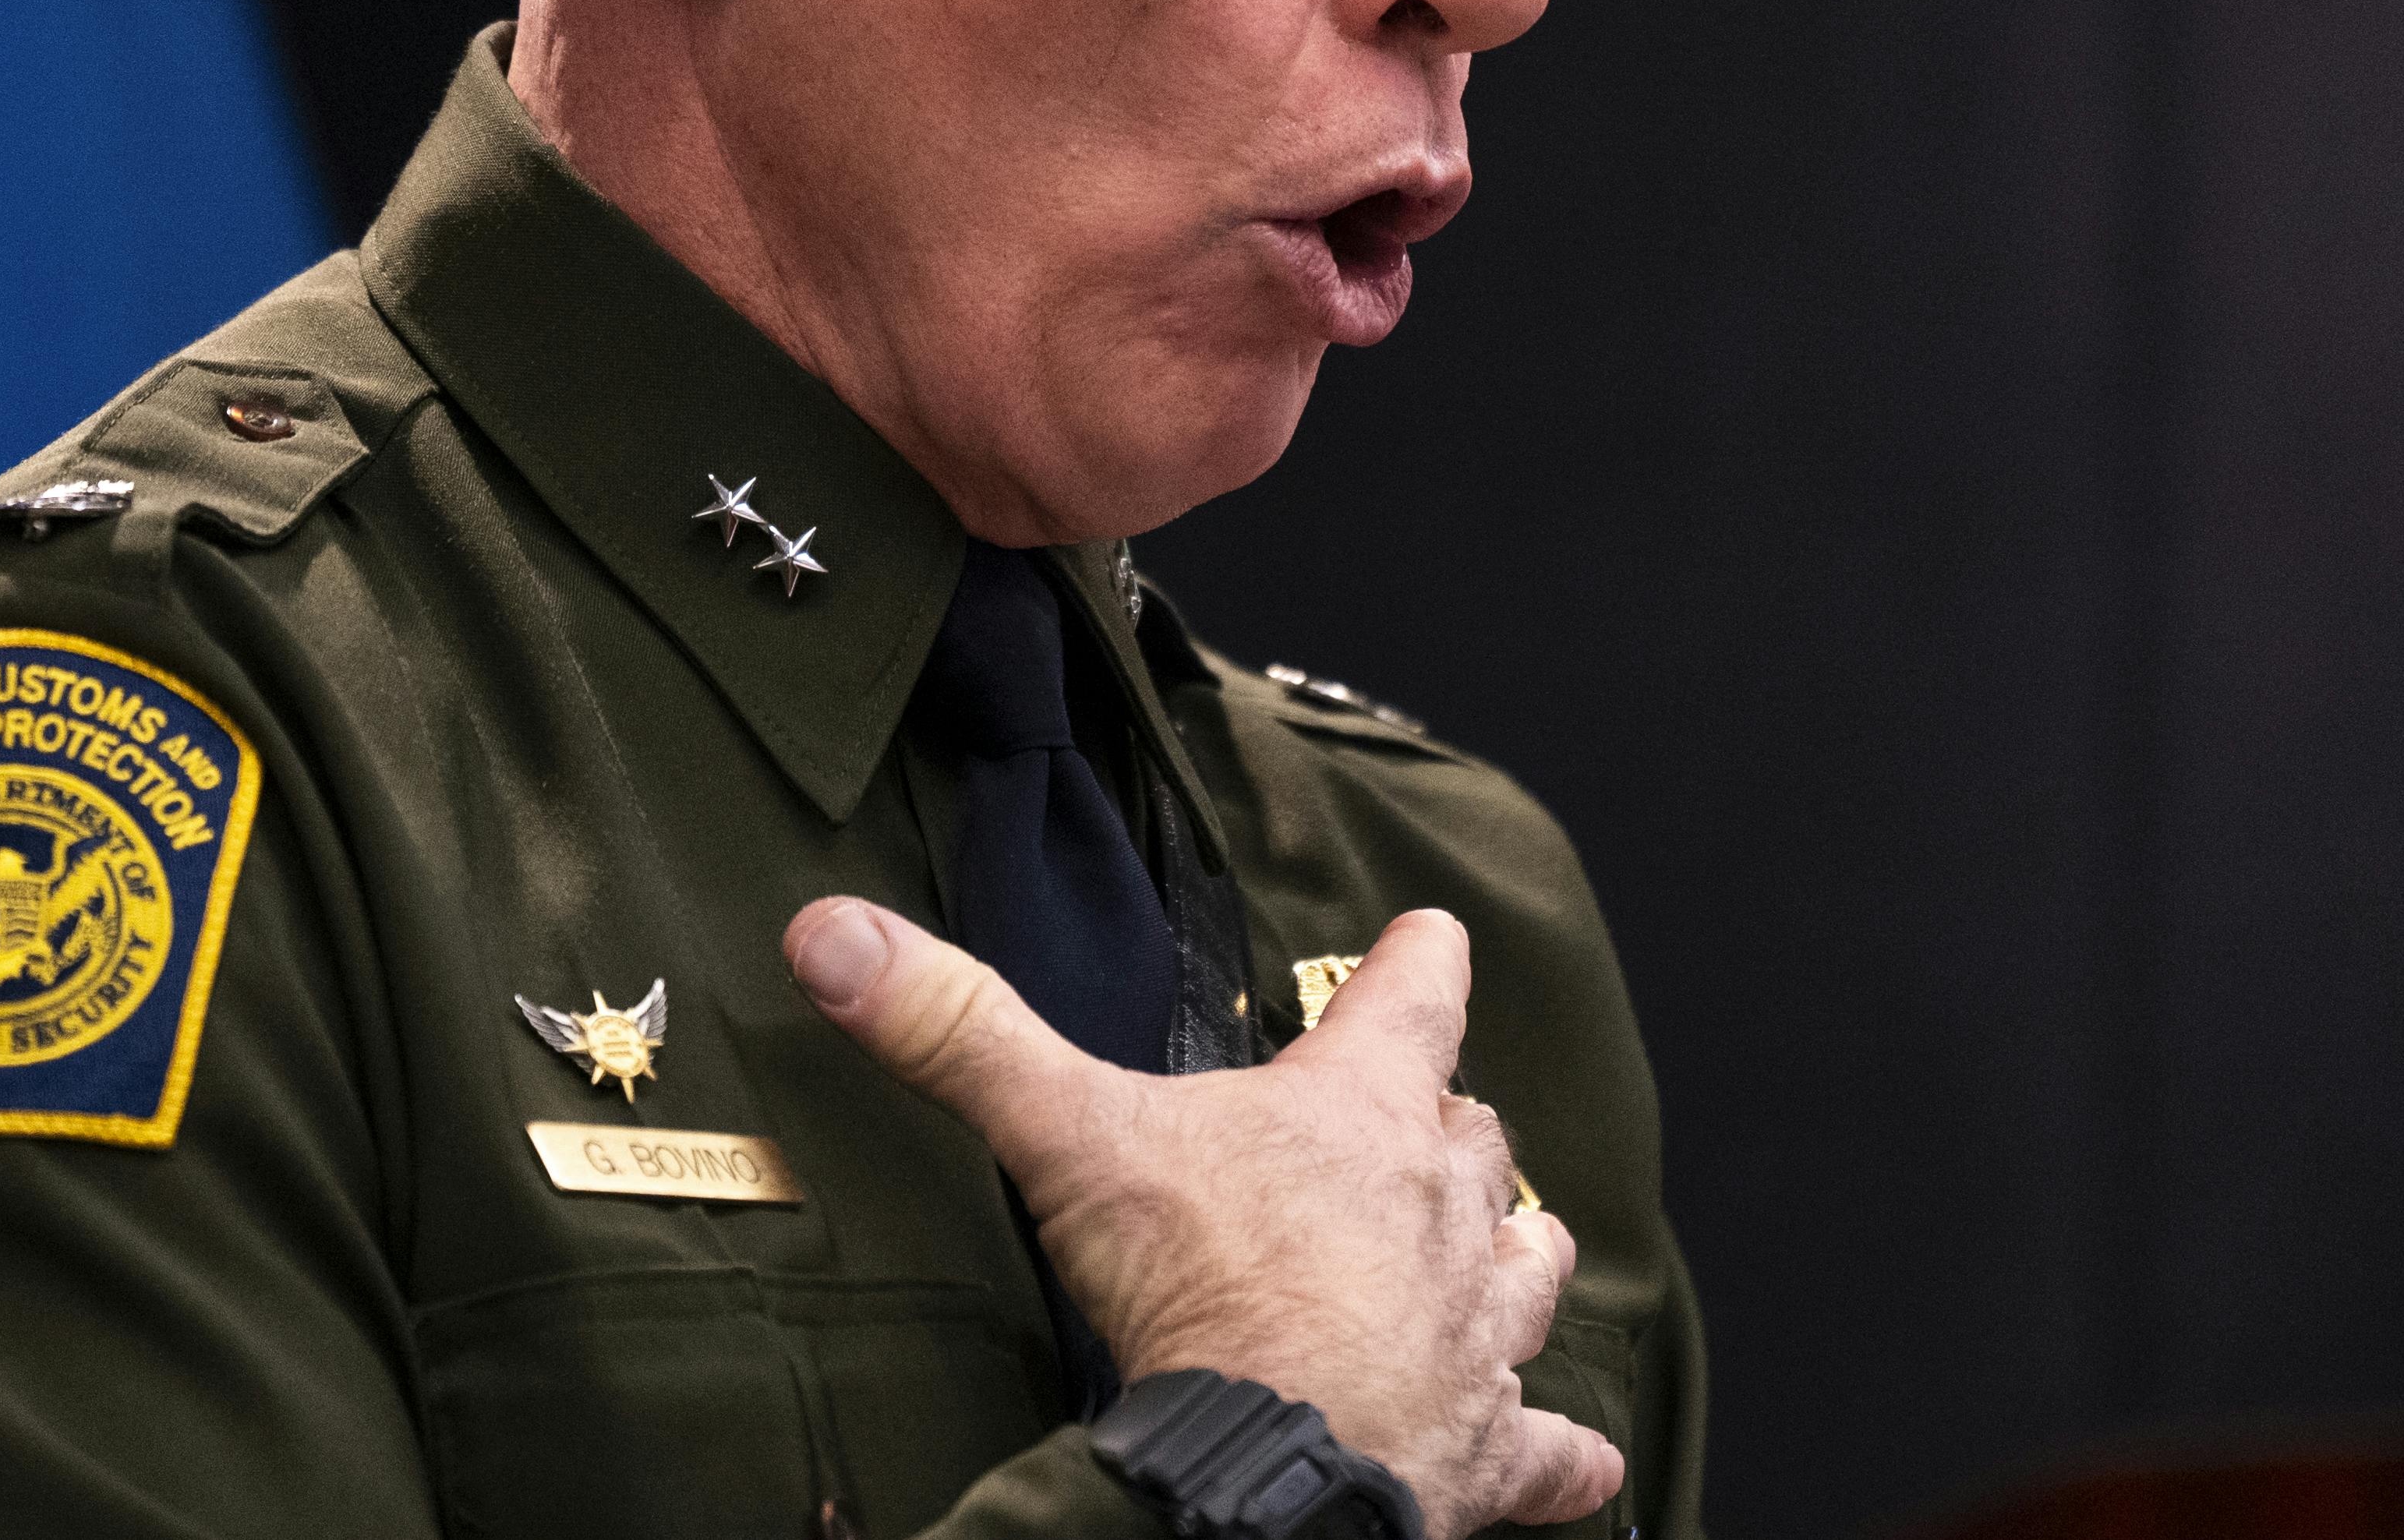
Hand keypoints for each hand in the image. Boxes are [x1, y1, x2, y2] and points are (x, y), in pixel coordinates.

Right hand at [783, 898, 1623, 1536]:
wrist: (1271, 1469)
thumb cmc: (1201, 1293)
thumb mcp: (1067, 1139)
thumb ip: (958, 1032)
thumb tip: (835, 934)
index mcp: (1362, 1115)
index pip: (1418, 989)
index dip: (1419, 959)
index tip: (1425, 939)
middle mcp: (1446, 1209)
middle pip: (1476, 1134)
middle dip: (1444, 1129)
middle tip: (1407, 1133)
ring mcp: (1478, 1333)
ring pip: (1533, 1265)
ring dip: (1513, 1258)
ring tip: (1496, 1260)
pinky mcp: (1489, 1450)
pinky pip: (1553, 1452)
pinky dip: (1558, 1455)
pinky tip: (1568, 1461)